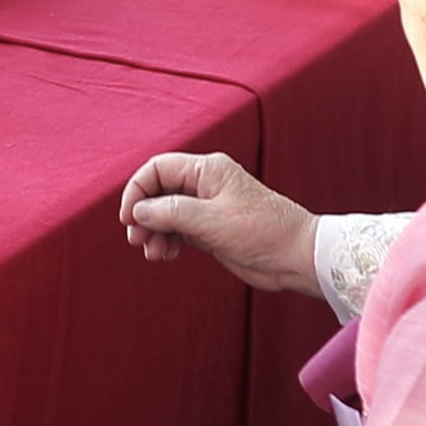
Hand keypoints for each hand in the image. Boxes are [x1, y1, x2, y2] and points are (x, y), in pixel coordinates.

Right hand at [117, 150, 323, 292]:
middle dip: (144, 214)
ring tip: (153, 252)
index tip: (128, 218)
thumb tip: (139, 211)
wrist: (296, 257)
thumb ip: (171, 213)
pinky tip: (165, 254)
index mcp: (208, 170)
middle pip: (159, 191)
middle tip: (138, 240)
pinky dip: (167, 240)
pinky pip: (178, 230)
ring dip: (154, 231)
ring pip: (166, 213)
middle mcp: (206, 185)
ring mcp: (208, 208)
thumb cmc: (263, 232)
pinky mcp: (211, 230)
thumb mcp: (212, 221)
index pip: (158, 169)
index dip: (137, 190)